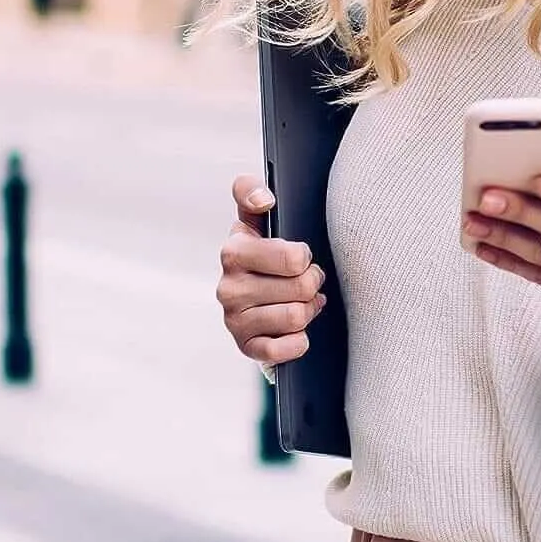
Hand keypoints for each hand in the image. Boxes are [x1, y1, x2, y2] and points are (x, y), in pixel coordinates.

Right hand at [217, 174, 326, 365]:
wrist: (255, 299)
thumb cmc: (264, 255)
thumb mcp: (255, 220)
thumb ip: (251, 192)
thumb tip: (265, 198)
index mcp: (234, 251)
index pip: (293, 257)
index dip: (304, 257)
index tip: (298, 256)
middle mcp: (228, 287)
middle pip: (303, 287)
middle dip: (312, 283)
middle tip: (304, 280)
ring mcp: (234, 320)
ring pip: (298, 316)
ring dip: (307, 310)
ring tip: (298, 301)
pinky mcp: (246, 347)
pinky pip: (285, 349)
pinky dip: (298, 341)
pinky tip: (293, 330)